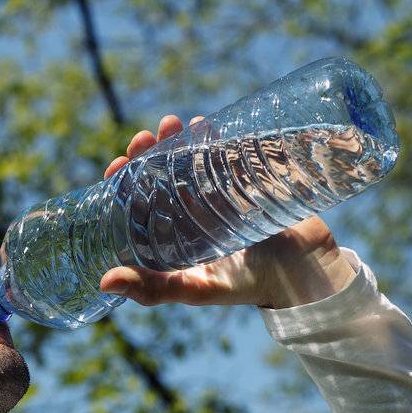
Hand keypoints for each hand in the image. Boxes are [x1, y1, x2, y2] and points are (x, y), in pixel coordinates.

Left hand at [97, 113, 355, 308]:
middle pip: (160, 178)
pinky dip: (211, 138)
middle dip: (147, 154)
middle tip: (144, 137)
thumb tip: (104, 282)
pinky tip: (203, 124)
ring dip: (176, 141)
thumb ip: (155, 289)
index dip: (124, 184)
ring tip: (173, 123)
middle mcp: (191, 218)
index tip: (117, 164)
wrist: (307, 272)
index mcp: (173, 241)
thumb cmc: (249, 286)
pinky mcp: (245, 183)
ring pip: (188, 162)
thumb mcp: (197, 289)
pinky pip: (223, 155)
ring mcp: (218, 198)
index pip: (139, 207)